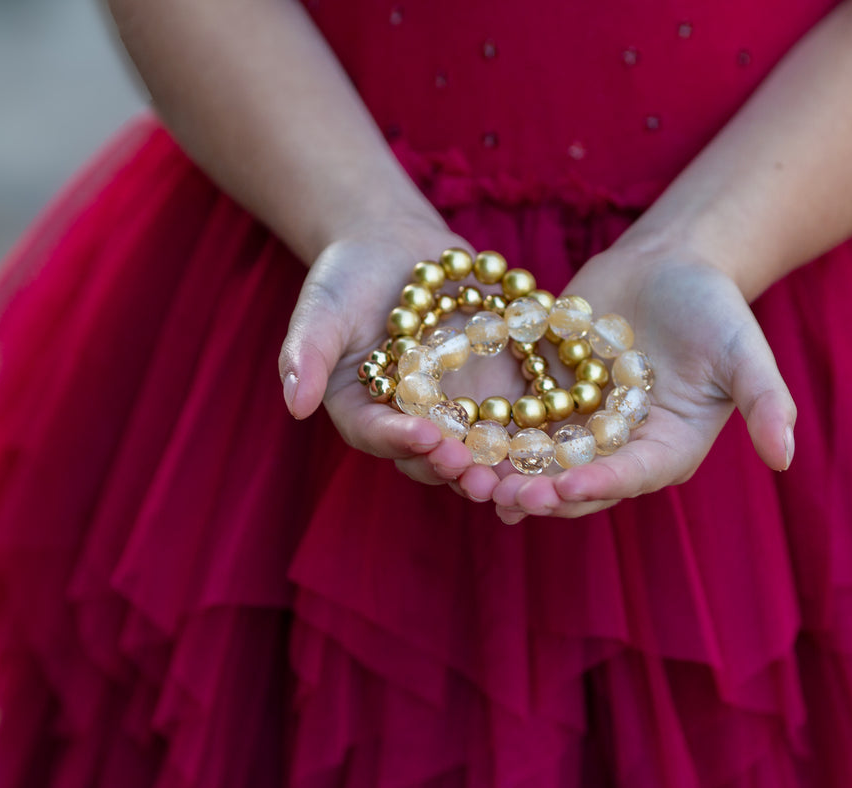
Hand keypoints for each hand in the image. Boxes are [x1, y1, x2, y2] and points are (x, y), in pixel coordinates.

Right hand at [277, 213, 508, 500]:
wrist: (394, 248)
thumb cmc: (346, 277)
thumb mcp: (322, 308)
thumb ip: (306, 354)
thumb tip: (295, 404)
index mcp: (362, 412)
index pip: (377, 435)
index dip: (399, 440)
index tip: (421, 436)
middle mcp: (409, 424)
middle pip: (429, 458)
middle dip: (452, 467)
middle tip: (473, 471)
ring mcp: (454, 414)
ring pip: (476, 451)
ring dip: (496, 467)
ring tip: (516, 476)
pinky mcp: (493, 396)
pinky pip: (514, 422)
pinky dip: (533, 436)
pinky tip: (556, 443)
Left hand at [491, 243, 796, 522]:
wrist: (668, 264)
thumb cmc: (714, 307)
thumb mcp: (744, 349)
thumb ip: (766, 402)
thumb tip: (787, 459)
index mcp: (667, 452)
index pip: (631, 478)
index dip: (599, 486)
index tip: (566, 488)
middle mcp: (619, 452)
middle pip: (576, 484)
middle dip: (541, 493)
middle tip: (504, 496)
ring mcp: (579, 431)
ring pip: (536, 463)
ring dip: (503, 474)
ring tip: (468, 478)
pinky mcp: (547, 404)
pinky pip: (511, 426)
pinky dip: (484, 436)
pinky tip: (448, 437)